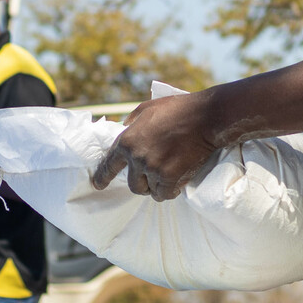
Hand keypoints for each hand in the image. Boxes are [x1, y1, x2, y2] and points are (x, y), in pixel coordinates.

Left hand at [89, 91, 222, 200]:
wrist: (204, 117)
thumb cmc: (178, 109)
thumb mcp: (148, 108)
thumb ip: (132, 120)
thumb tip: (123, 127)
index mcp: (127, 140)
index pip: (109, 164)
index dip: (103, 176)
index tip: (98, 185)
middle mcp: (136, 157)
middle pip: (133, 184)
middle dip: (142, 183)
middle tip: (152, 180)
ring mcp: (153, 168)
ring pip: (149, 190)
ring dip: (157, 188)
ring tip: (167, 179)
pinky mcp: (170, 177)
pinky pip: (164, 194)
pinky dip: (171, 192)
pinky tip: (177, 185)